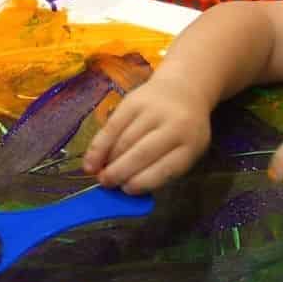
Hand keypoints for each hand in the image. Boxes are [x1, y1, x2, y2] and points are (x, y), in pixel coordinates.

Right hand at [81, 76, 212, 193]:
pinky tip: (91, 161)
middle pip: (142, 153)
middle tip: (106, 184)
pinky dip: (99, 146)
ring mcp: (153, 111)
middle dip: (120, 172)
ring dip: (108, 161)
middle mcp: (174, 125)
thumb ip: (162, 169)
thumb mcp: (184, 150)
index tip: (126, 190)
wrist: (182, 91)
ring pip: (124, 140)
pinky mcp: (133, 101)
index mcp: (192, 144)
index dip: (143, 182)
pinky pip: (112, 126)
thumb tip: (126, 187)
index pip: (166, 168)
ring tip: (100, 175)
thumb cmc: (183, 130)